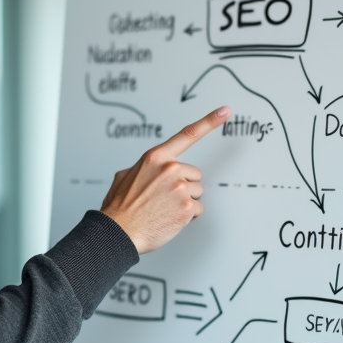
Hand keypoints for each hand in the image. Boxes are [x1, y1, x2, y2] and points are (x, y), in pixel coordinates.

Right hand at [100, 106, 230, 254]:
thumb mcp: (125, 176)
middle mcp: (170, 169)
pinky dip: (188, 217)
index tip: (225, 111)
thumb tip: (151, 171)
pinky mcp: (187, 207)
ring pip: (197, 193)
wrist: (118, 232)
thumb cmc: (120, 208)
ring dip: (186, 202)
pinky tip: (170, 218)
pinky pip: (198, 210)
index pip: (188, 134)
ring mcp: (180, 188)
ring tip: (164, 209)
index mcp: (156, 158)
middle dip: (184, 186)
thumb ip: (145, 168)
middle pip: (194, 175)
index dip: (209, 121)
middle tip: (164, 198)